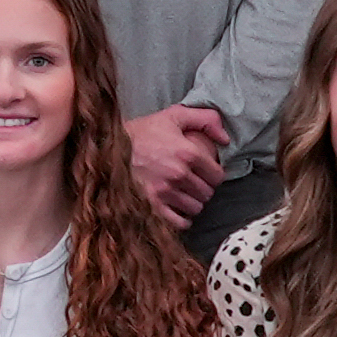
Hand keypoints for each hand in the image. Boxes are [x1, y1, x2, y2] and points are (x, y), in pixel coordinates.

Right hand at [126, 105, 227, 226]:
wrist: (110, 145)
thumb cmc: (144, 131)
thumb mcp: (175, 115)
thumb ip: (206, 120)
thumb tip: (226, 139)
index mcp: (188, 153)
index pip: (217, 176)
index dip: (214, 175)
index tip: (206, 173)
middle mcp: (178, 174)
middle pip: (207, 193)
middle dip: (203, 188)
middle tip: (194, 182)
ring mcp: (164, 192)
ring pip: (195, 208)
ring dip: (193, 202)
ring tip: (185, 194)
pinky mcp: (151, 204)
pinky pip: (179, 222)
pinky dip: (182, 218)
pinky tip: (178, 209)